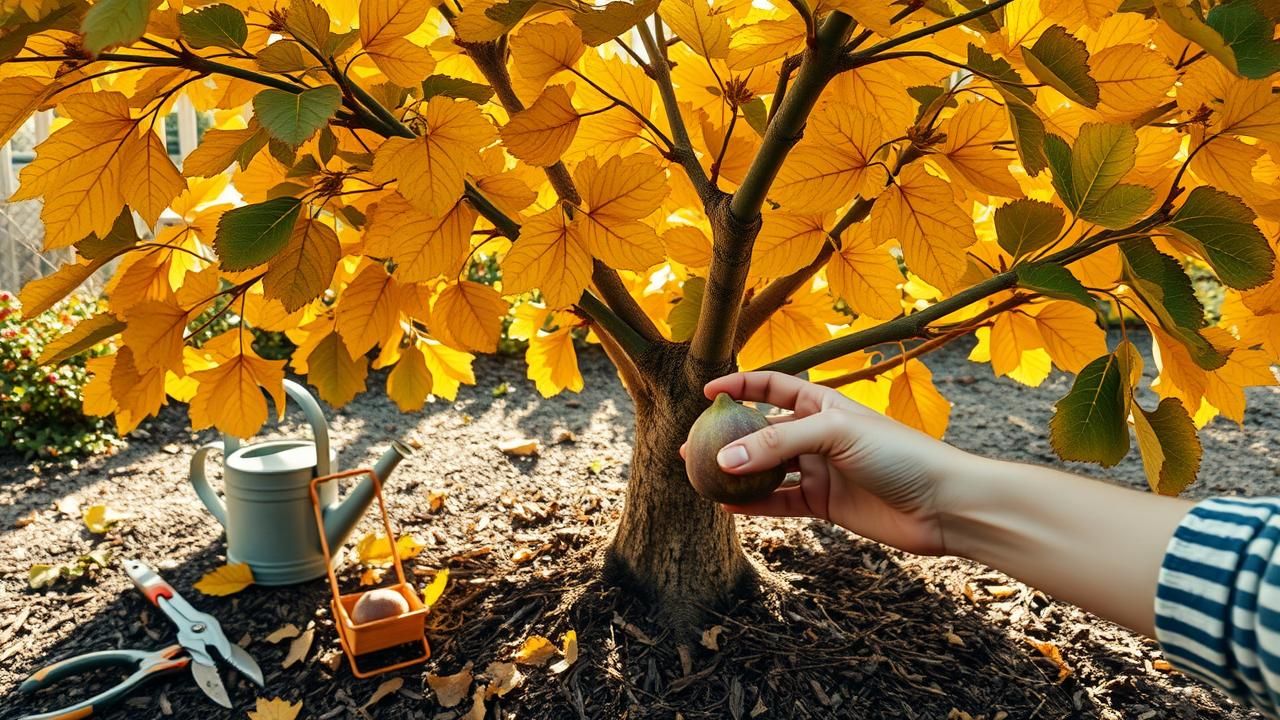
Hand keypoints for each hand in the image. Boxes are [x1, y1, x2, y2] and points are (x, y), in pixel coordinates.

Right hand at [694, 371, 972, 555]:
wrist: (941, 504)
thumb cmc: (898, 454)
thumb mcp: (834, 434)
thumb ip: (777, 443)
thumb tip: (725, 461)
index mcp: (823, 404)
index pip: (772, 386)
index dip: (740, 385)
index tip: (706, 393)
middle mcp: (818, 435)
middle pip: (762, 431)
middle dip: (726, 437)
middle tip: (690, 446)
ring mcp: (820, 470)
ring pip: (766, 470)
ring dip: (735, 473)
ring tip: (700, 477)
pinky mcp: (825, 504)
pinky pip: (780, 502)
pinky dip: (754, 504)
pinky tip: (727, 506)